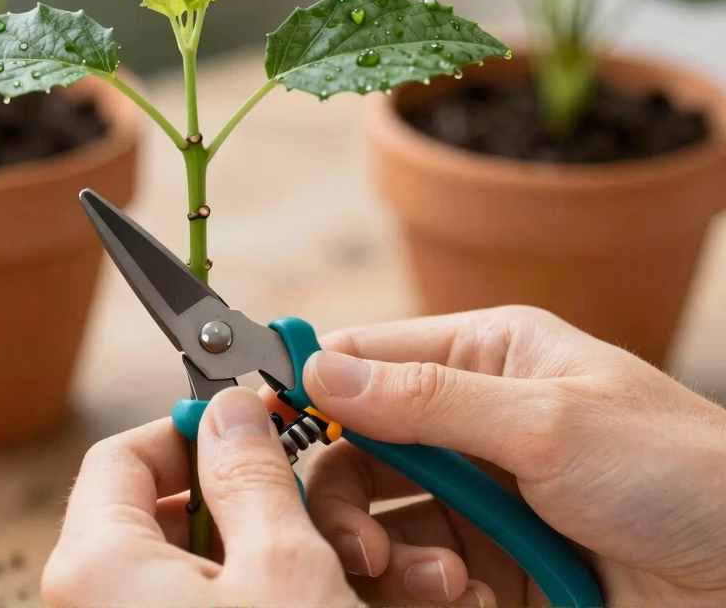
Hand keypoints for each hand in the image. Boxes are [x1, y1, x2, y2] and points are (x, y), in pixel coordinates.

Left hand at [40, 387, 363, 606]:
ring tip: (300, 562)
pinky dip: (228, 588)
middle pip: (144, 507)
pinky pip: (175, 599)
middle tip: (289, 501)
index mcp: (95, 563)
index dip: (191, 429)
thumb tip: (232, 412)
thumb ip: (252, 476)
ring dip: (235, 545)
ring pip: (165, 559)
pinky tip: (282, 598)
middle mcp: (85, 598)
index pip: (122, 454)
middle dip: (222, 494)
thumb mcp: (284, 567)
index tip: (248, 428)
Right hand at [295, 306, 725, 606]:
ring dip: (389, 552)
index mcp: (486, 358)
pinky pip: (419, 570)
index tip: (260, 421)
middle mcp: (471, 421)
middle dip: (344, 496)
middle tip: (357, 540)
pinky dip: (427, 589)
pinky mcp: (489, 561)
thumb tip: (321, 370)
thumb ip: (426, 400)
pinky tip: (471, 597)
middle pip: (357, 450)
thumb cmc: (680, 473)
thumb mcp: (548, 422)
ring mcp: (479, 495)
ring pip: (380, 516)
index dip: (310, 384)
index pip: (367, 358)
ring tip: (437, 580)